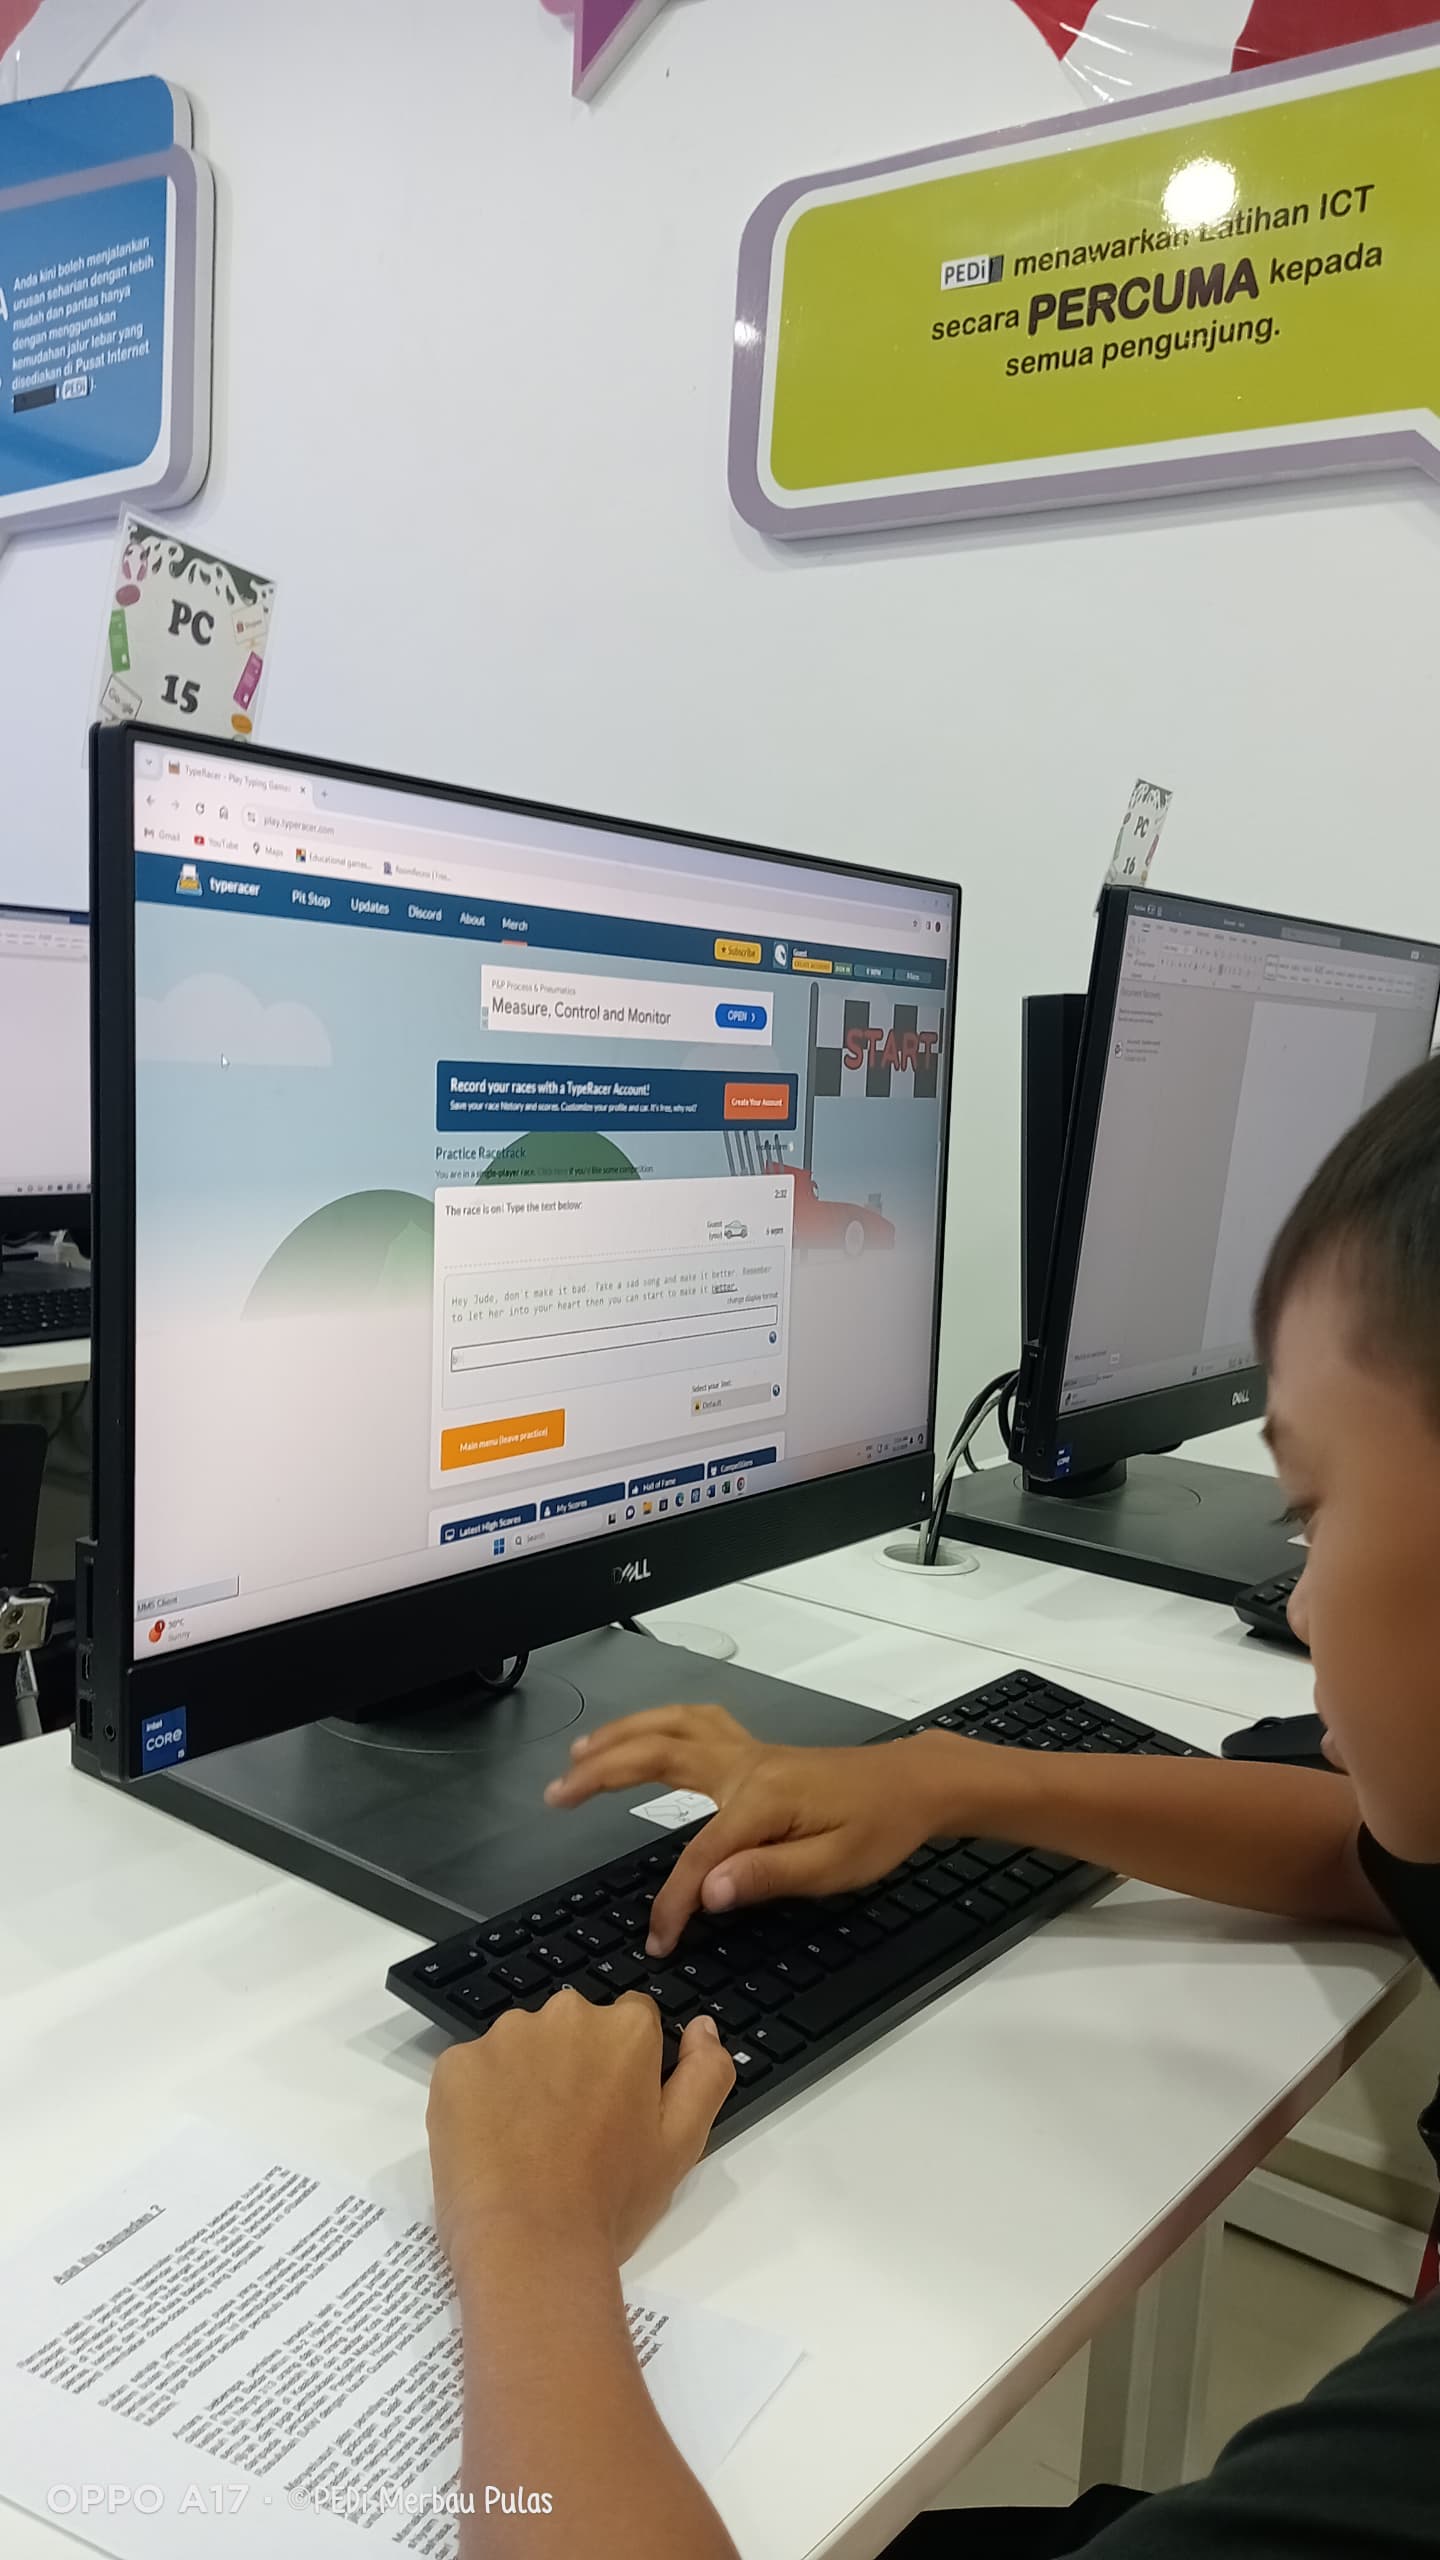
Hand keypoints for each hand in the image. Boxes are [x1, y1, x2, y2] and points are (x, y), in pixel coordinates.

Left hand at [427, 1991, 733, 2270]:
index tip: (613, 2114)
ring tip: (527, 2147)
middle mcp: (565, 2014)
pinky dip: (479, 2100)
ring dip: (525, 2080)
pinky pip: (472, 2071)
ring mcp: (503, 2037)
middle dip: (574, 2068)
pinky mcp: (455, 2065)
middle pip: (573, 2029)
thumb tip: (702, 2027)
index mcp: (625, 2029)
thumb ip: (706, 2074)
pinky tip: (491, 2147)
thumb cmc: (611, 2202)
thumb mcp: (682, 2145)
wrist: (529, 2247)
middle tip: (570, 2136)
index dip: (624, 2070)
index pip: (631, 2023)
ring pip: (521, 2048)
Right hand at [545, 1703, 961, 1955]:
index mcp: (761, 1799)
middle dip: (602, 1773)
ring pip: (671, 1727)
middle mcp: (744, 1765)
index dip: (673, 1902)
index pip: (698, 1856)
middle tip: (555, 1793)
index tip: (659, 1941)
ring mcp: (748, 1751)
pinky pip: (695, 1723)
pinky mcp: (755, 1751)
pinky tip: (642, 1734)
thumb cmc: (878, 1829)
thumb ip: (766, 1876)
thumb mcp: (832, 1866)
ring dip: (621, 1736)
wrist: (914, 1785)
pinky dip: (658, 1723)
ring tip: (578, 1754)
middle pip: (658, 1757)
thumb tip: (706, 1892)